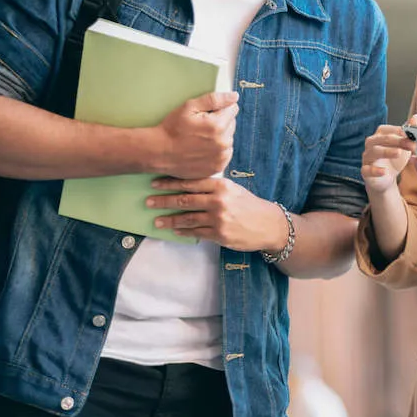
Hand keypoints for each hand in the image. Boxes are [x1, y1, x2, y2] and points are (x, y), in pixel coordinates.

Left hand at [146, 176, 288, 251]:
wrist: (269, 224)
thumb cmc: (249, 205)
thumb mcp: (234, 189)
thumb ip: (213, 187)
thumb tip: (187, 185)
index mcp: (221, 186)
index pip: (190, 182)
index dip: (170, 183)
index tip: (154, 183)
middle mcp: (219, 201)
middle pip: (184, 200)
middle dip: (163, 200)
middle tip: (148, 201)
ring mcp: (219, 219)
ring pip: (187, 218)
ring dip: (169, 220)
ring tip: (156, 221)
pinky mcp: (220, 234)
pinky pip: (196, 233)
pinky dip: (183, 232)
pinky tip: (175, 231)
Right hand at [149, 91, 238, 178]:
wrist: (159, 152)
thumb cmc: (172, 128)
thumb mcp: (189, 107)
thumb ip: (214, 99)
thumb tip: (235, 96)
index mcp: (218, 125)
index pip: (232, 109)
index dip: (219, 109)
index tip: (206, 114)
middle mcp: (223, 142)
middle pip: (232, 124)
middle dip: (220, 122)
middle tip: (200, 127)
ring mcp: (221, 157)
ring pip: (229, 139)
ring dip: (220, 137)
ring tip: (200, 138)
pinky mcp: (218, 167)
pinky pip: (225, 153)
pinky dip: (217, 150)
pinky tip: (202, 148)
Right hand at [362, 116, 416, 195]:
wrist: (387, 179)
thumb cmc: (394, 159)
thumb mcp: (404, 146)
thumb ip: (409, 132)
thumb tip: (416, 117)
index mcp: (380, 135)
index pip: (388, 130)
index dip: (400, 131)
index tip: (412, 134)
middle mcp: (371, 144)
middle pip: (382, 139)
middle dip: (397, 141)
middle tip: (411, 145)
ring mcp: (367, 157)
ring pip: (374, 152)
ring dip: (386, 152)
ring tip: (398, 153)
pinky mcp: (365, 171)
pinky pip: (367, 169)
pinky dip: (375, 170)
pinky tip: (384, 171)